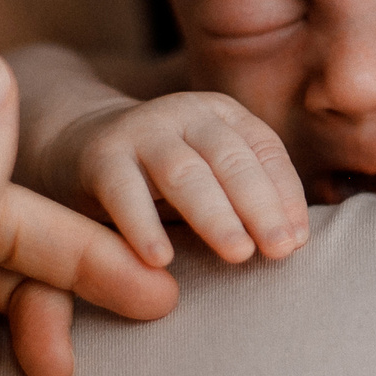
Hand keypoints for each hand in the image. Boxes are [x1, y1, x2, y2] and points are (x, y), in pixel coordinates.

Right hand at [44, 91, 308, 269]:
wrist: (75, 149)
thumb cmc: (161, 179)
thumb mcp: (210, 179)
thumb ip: (247, 201)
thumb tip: (298, 242)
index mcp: (223, 115)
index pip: (265, 151)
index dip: (285, 194)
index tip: (300, 240)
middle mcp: (186, 114)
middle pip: (231, 158)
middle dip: (261, 205)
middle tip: (281, 251)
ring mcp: (141, 131)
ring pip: (185, 172)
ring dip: (216, 214)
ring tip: (238, 254)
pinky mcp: (100, 155)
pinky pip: (124, 191)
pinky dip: (143, 224)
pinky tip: (160, 260)